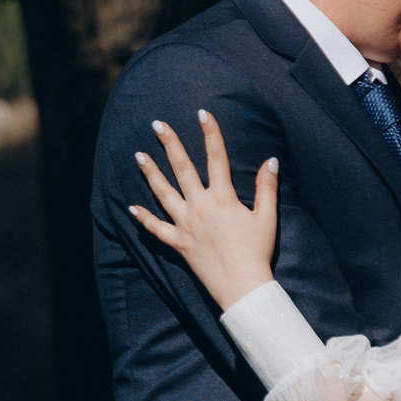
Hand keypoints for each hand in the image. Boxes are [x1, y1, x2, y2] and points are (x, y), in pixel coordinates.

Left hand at [126, 109, 280, 311]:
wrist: (243, 286)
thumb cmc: (257, 252)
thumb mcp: (267, 217)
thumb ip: (267, 187)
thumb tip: (270, 160)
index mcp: (223, 198)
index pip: (216, 157)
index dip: (210, 133)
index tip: (202, 113)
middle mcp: (200, 207)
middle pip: (182, 168)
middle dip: (169, 143)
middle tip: (157, 124)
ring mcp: (186, 225)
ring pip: (163, 193)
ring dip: (150, 173)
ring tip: (138, 154)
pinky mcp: (178, 243)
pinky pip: (156, 229)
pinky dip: (143, 218)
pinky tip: (131, 207)